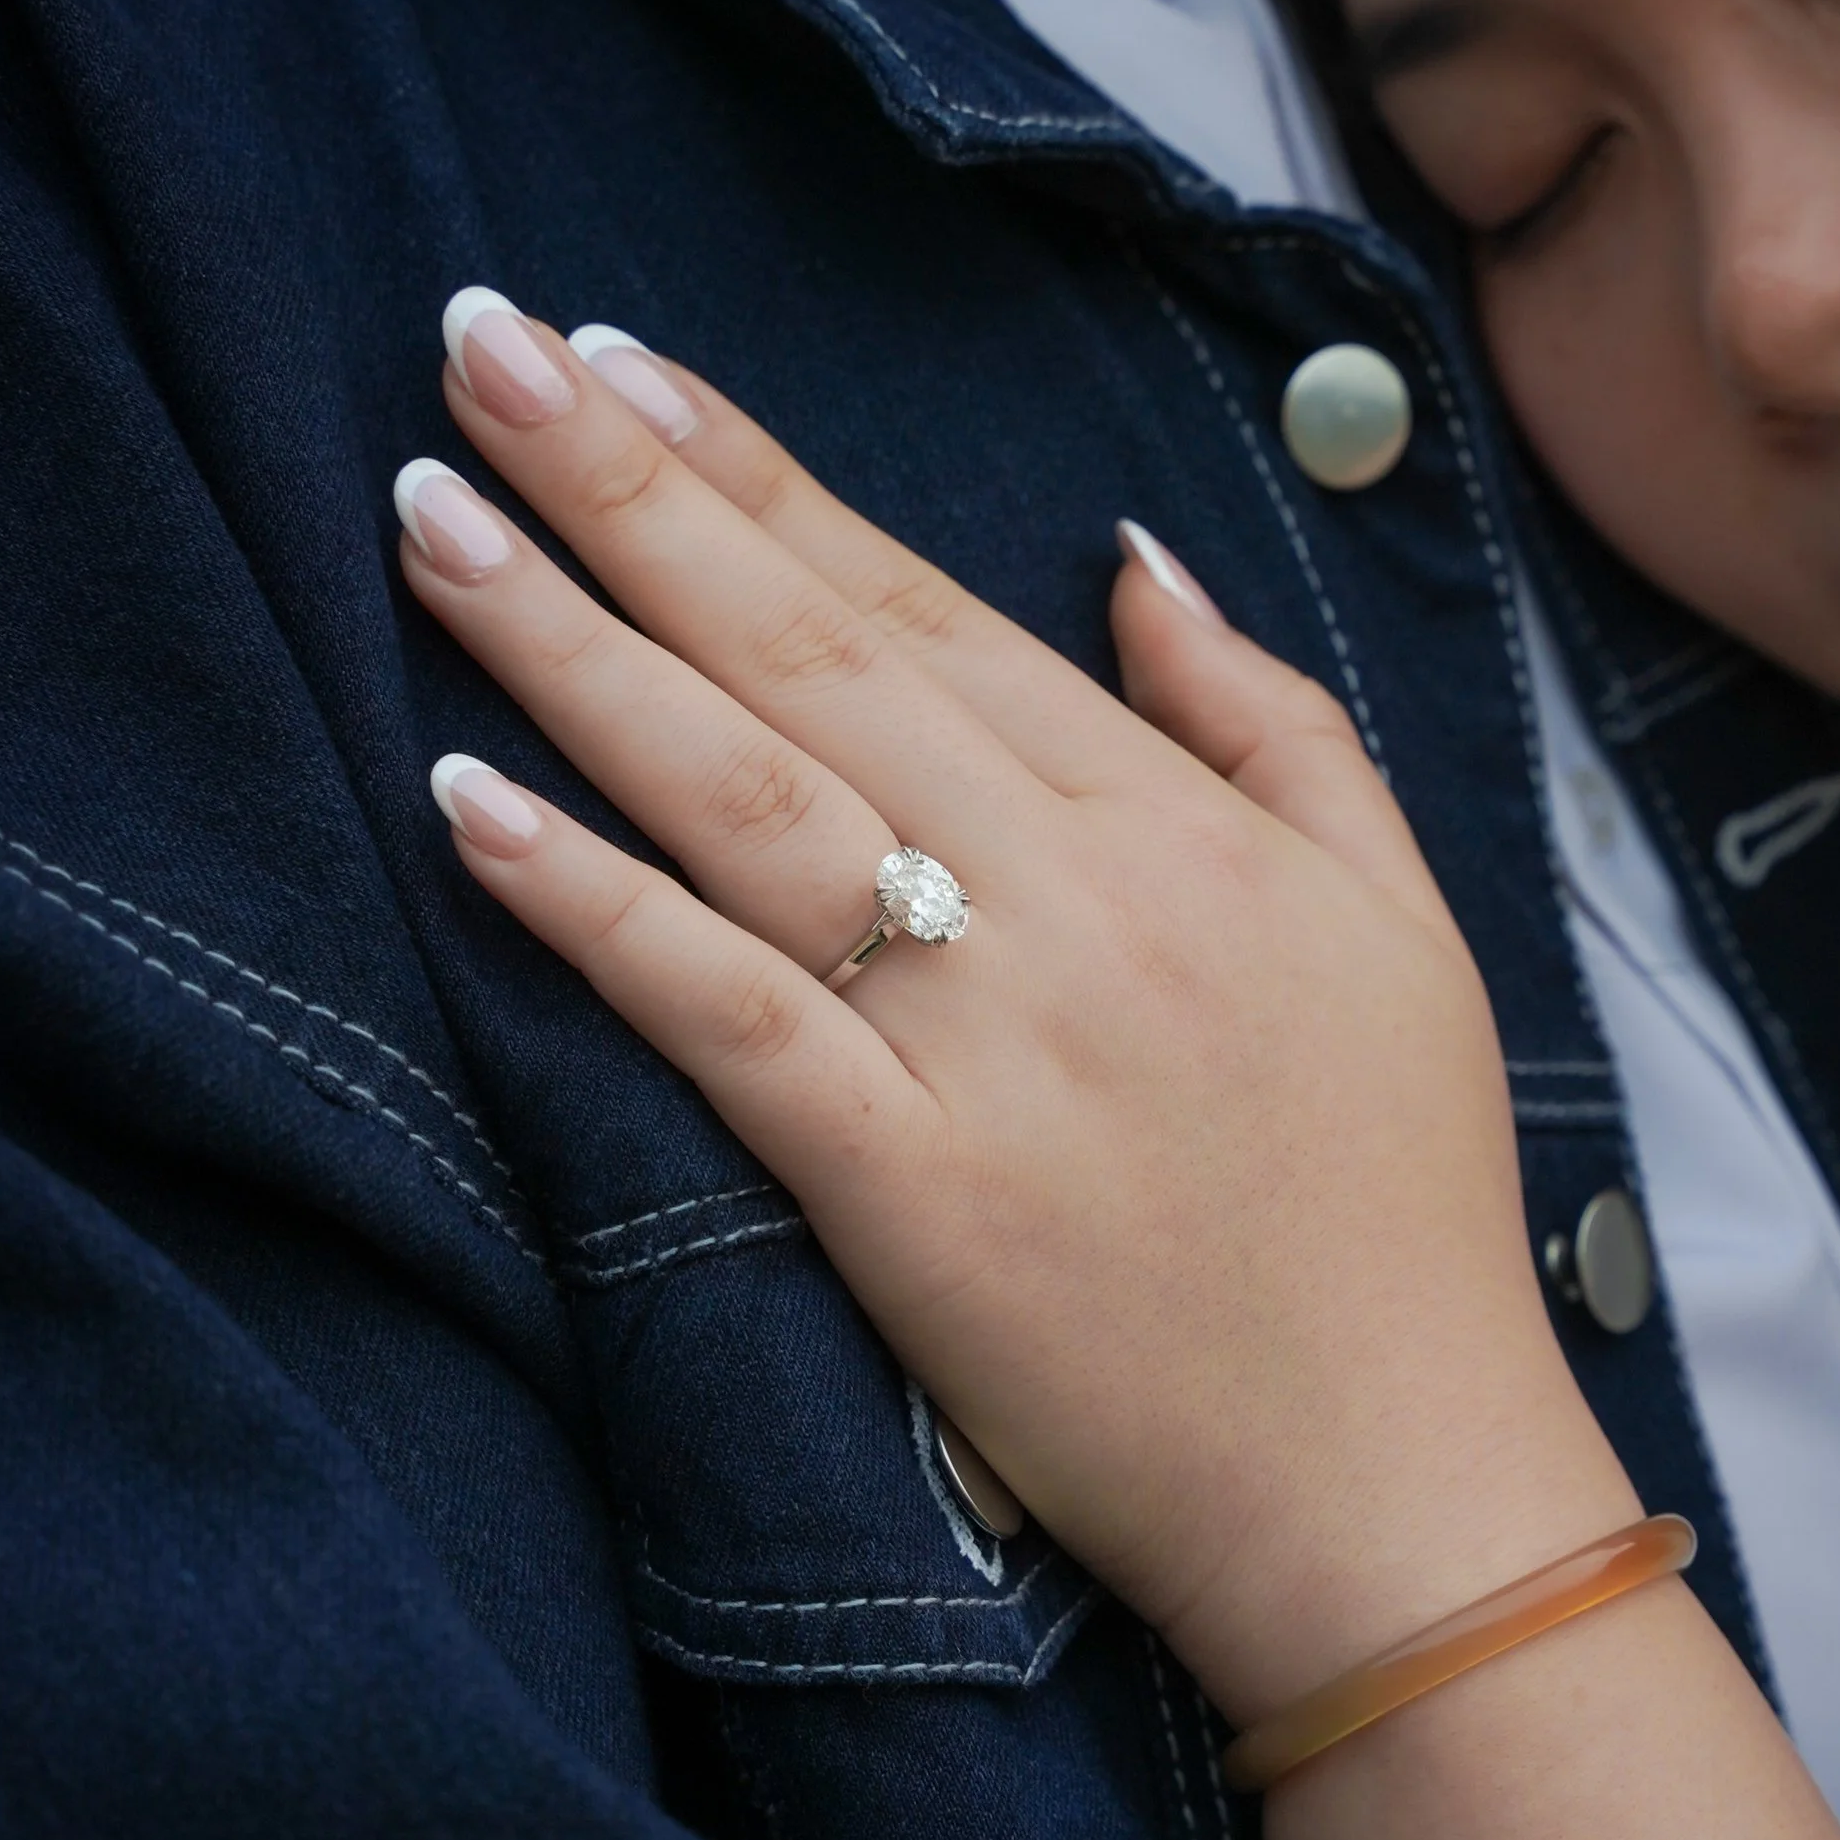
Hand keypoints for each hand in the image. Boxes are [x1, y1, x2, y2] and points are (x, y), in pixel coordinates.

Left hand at [396, 298, 1626, 1720]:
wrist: (1404, 1490)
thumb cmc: (1401, 1210)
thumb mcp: (1398, 917)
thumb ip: (1271, 719)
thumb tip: (1129, 556)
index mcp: (1177, 826)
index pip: (926, 609)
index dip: (762, 481)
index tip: (624, 366)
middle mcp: (1072, 902)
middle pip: (812, 659)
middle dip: (632, 496)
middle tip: (480, 350)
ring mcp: (986, 1045)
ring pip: (749, 801)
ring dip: (575, 652)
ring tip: (435, 518)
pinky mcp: (911, 1196)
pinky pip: (730, 1021)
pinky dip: (599, 910)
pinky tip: (471, 805)